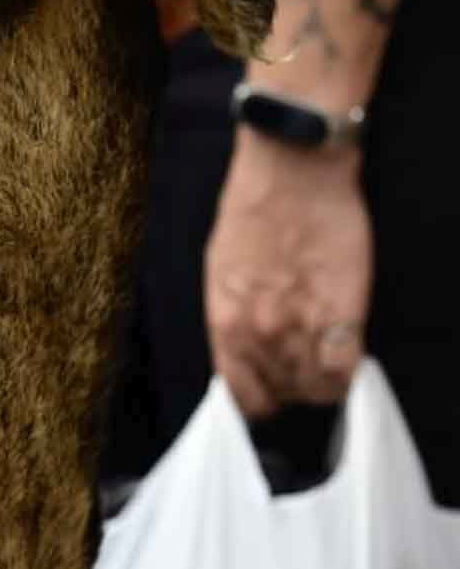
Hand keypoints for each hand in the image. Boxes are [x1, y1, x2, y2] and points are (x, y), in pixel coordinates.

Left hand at [205, 133, 373, 418]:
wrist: (291, 169)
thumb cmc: (253, 209)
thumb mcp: (220, 270)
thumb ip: (232, 316)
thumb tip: (243, 347)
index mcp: (224, 323)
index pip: (241, 396)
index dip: (261, 398)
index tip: (273, 389)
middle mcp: (260, 333)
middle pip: (283, 393)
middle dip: (293, 385)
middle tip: (304, 364)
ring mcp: (302, 325)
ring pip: (314, 387)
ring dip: (321, 380)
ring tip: (326, 358)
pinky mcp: (343, 311)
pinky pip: (345, 368)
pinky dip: (347, 370)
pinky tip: (346, 354)